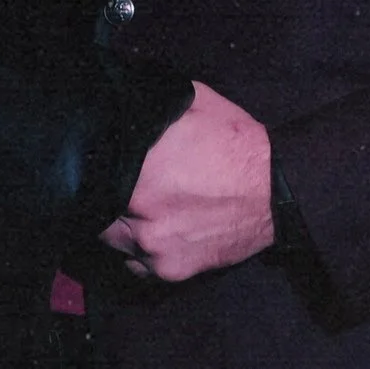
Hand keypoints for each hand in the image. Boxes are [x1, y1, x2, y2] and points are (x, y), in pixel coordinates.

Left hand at [100, 81, 271, 281]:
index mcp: (138, 168)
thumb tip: (125, 100)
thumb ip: (152, 108)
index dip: (95, 171)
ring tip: (142, 210)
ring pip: (115, 241)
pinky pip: (139, 266)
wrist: (276, 191)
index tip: (100, 167)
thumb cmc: (235, 143)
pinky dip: (143, 252)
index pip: (93, 174)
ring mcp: (152, 245)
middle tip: (125, 188)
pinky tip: (158, 232)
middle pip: (99, 211)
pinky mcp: (170, 270)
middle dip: (108, 199)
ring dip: (123, 227)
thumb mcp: (193, 103)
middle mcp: (138, 211)